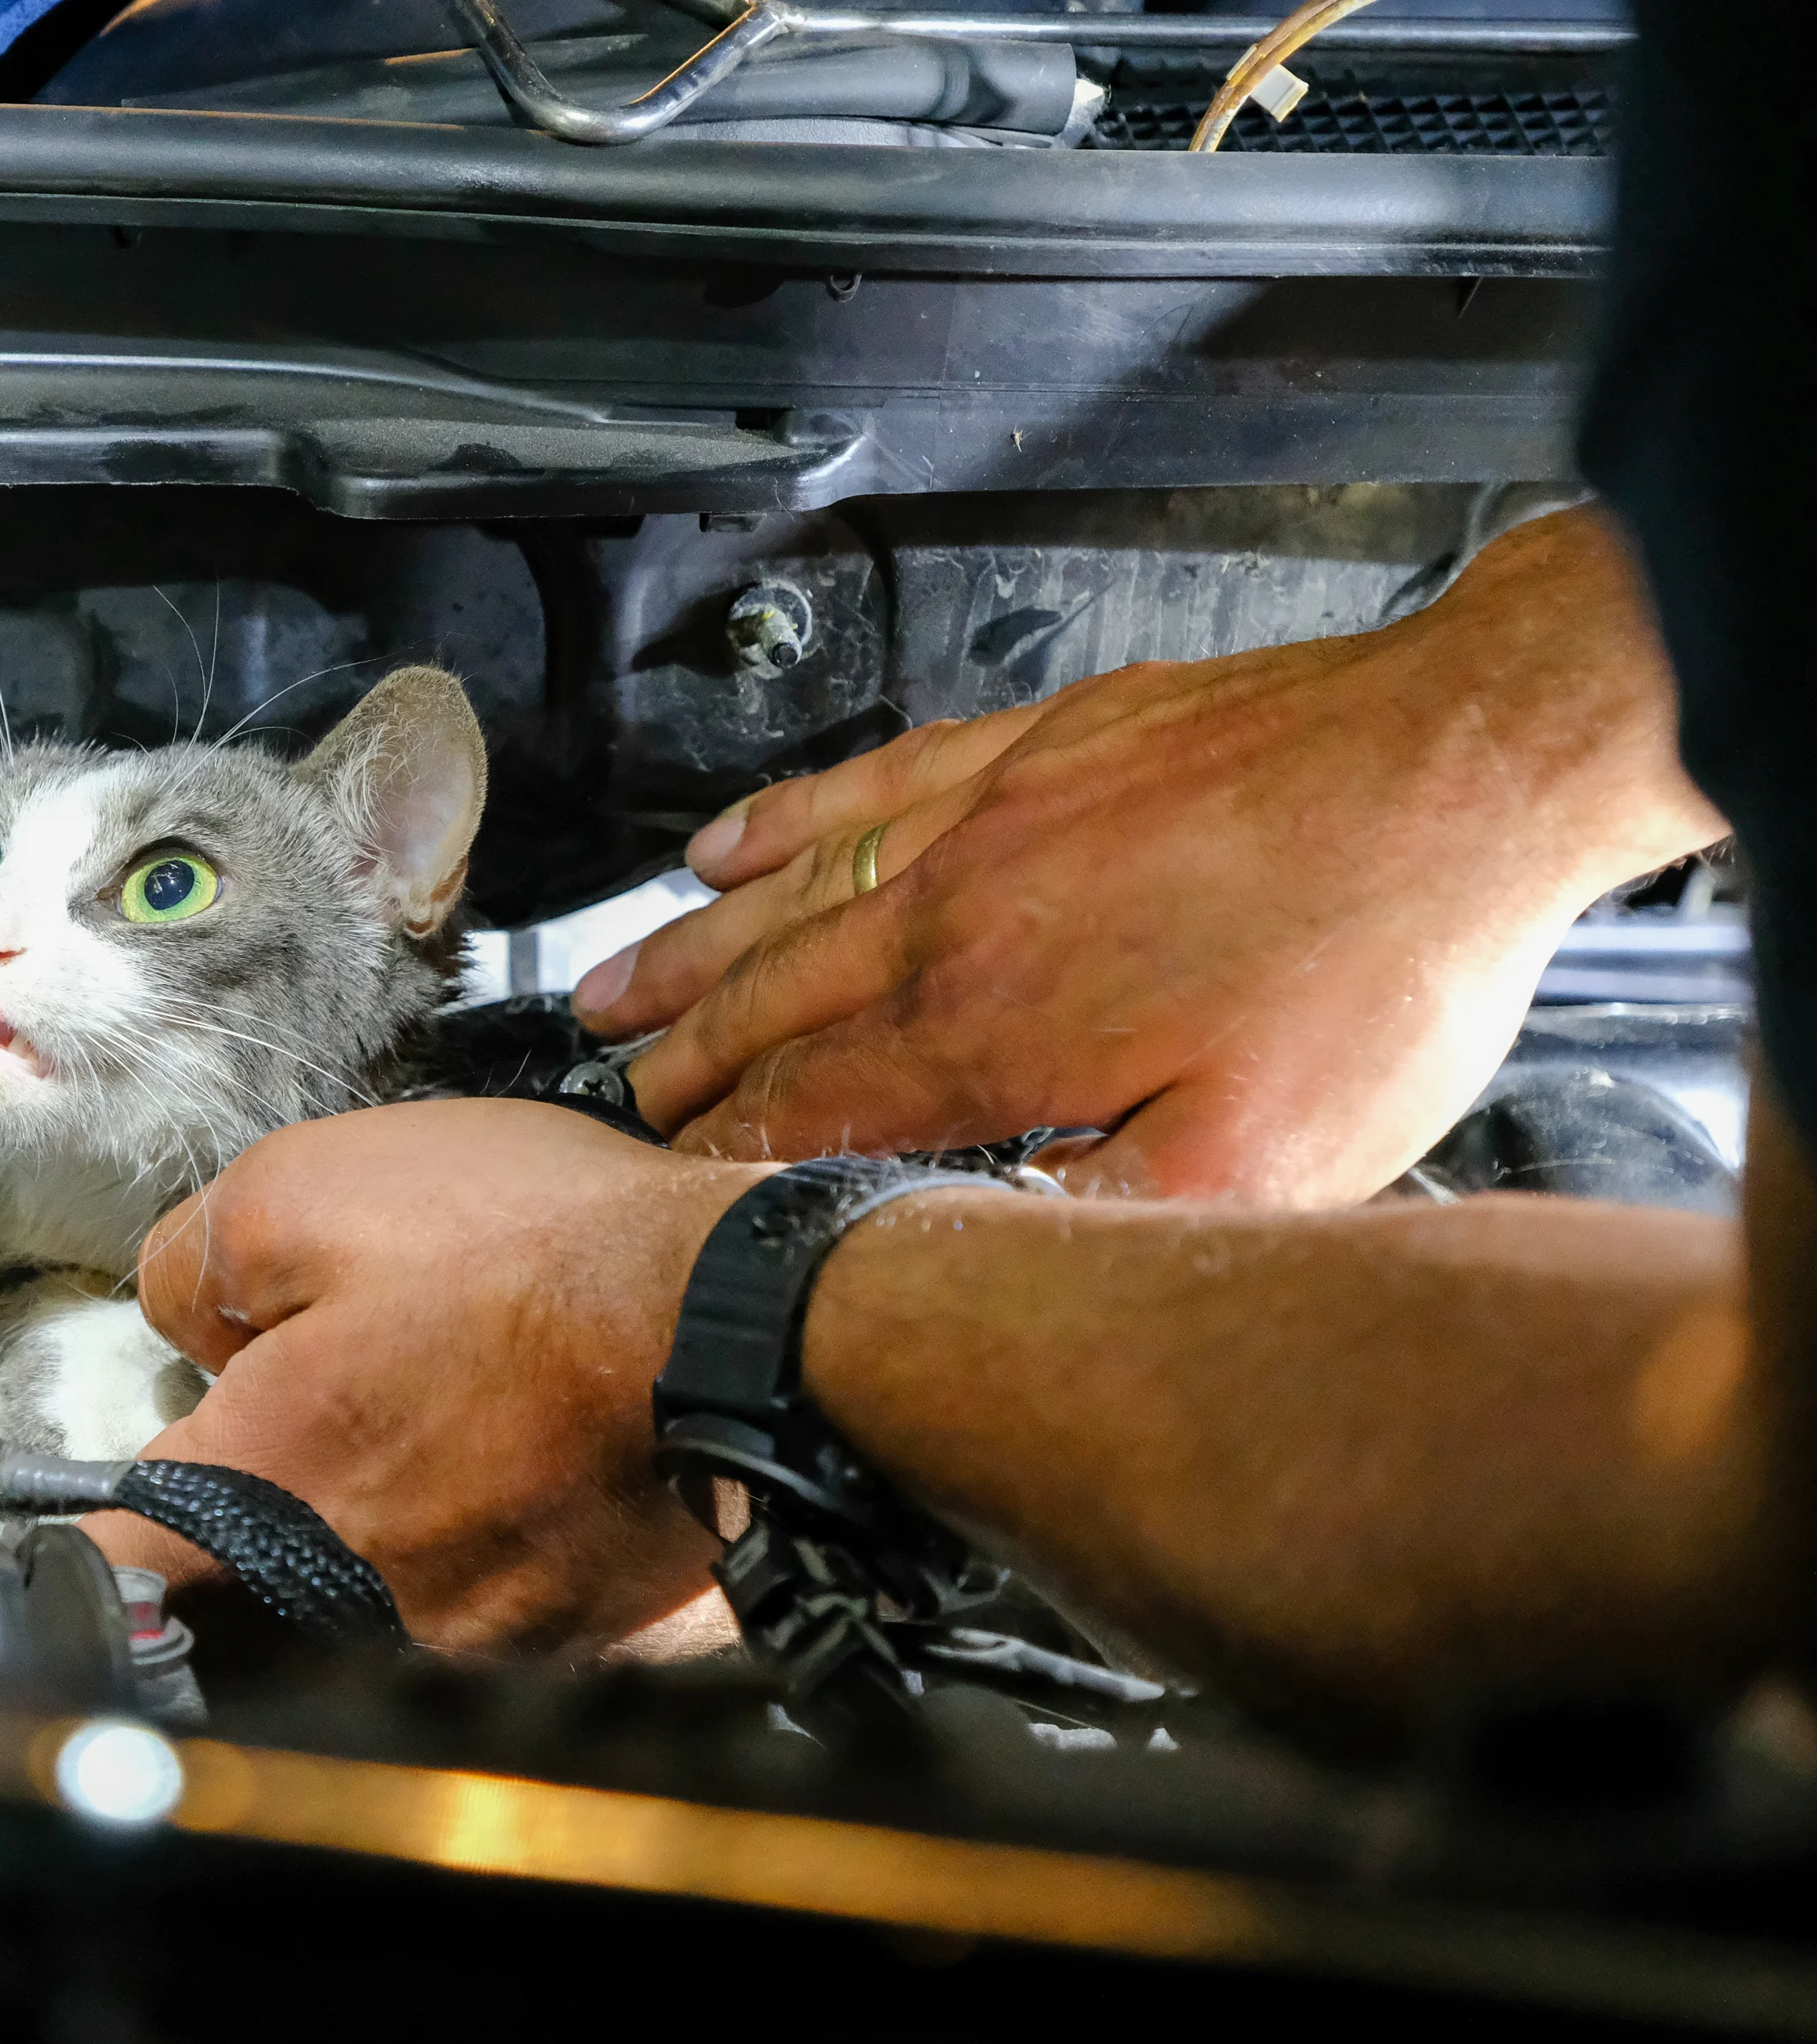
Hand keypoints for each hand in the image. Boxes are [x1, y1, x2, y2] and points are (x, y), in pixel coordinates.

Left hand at [84, 1100, 771, 1653]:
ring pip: (381, 1589)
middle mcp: (347, 1596)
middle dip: (279, 1495)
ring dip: (401, 1516)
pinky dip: (509, 1538)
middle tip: (357, 1398)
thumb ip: (192, 1265)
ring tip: (472, 1414)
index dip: (100, 1522)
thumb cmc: (529, 1247)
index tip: (125, 1492)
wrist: (743, 1314)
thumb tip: (183, 1318)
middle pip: (254, 1579)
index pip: (111, 1568)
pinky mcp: (571, 1641)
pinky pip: (504, 1598)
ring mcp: (469, 1635)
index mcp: (259, 1494)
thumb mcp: (301, 1189)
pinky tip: (549, 1458)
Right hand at [575, 508, 1726, 1204]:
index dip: (726, 1157)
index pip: (807, 1108)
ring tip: (611, 985)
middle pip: (769, 999)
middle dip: (678, 1058)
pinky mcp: (1033, 744)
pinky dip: (779, 820)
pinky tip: (729, 842)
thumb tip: (984, 1264)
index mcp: (994, 1029)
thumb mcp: (1263, 1156)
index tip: (668, 1183)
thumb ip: (1099, 1219)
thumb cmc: (1381, 955)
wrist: (1468, 762)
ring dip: (690, 949)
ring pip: (787, 893)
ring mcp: (983, 815)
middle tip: (613, 1094)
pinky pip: (863, 784)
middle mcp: (956, 915)